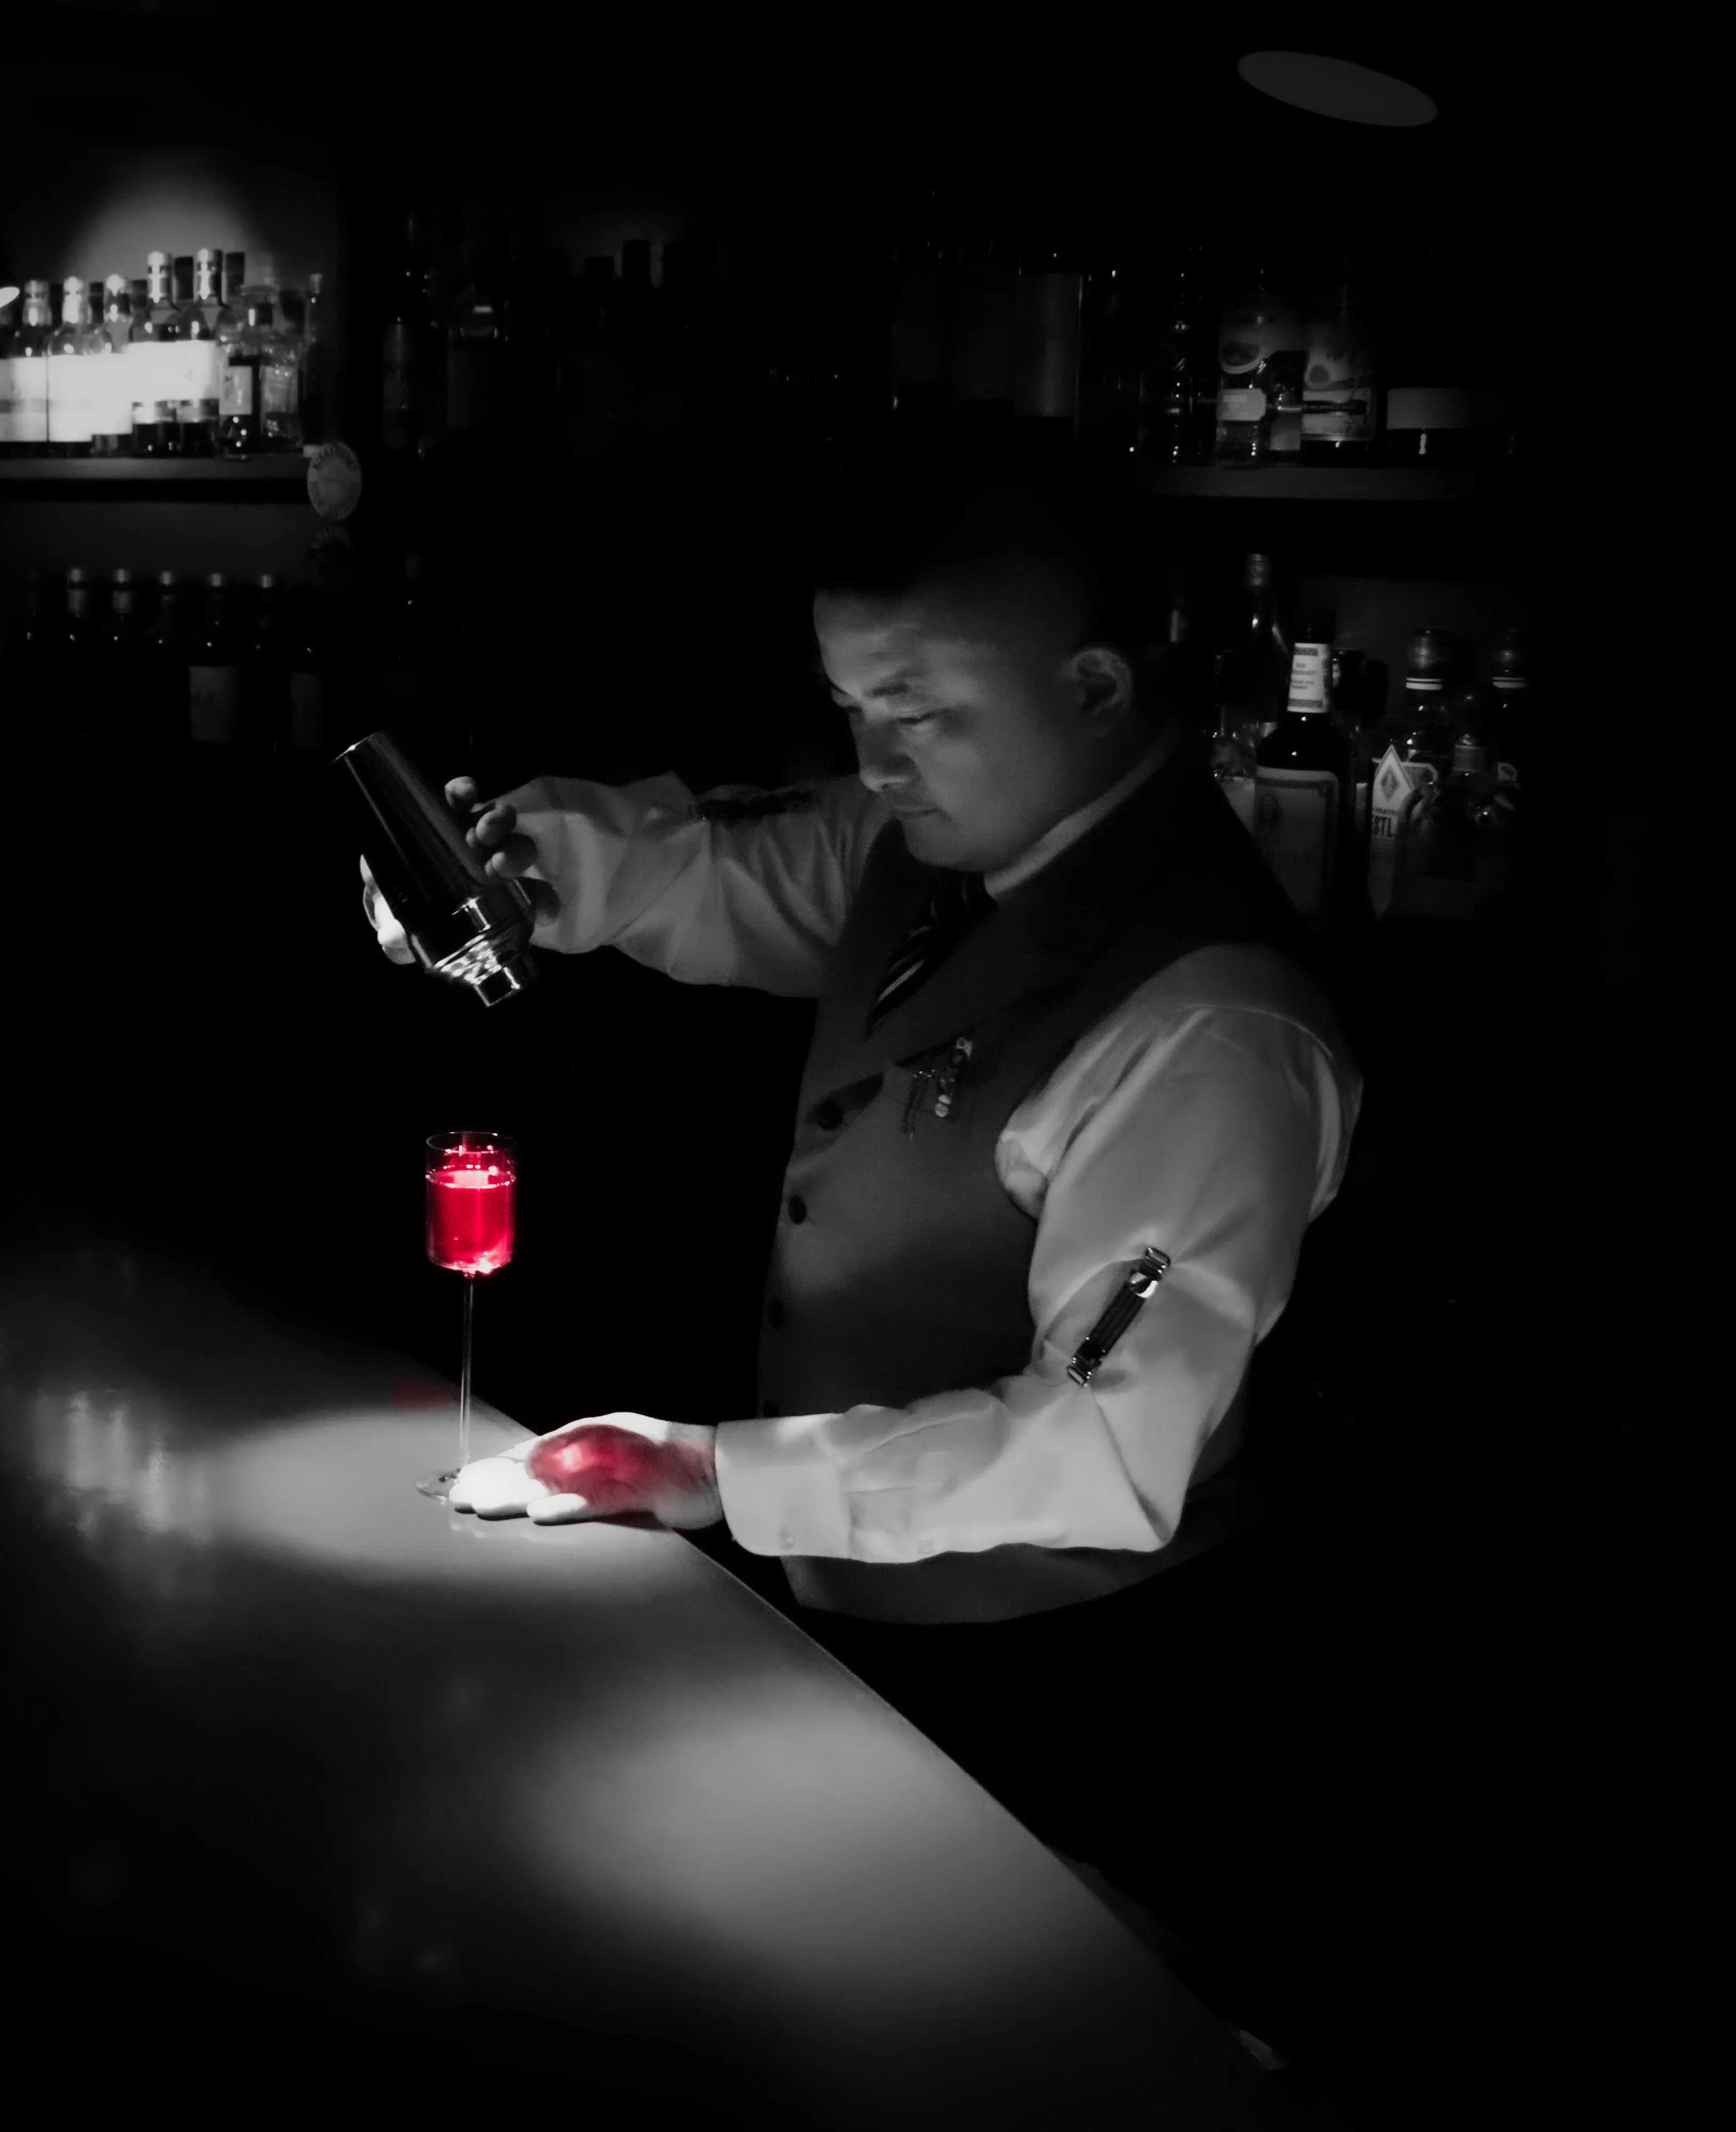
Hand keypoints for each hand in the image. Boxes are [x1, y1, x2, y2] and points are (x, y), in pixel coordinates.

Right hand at [360, 775, 559, 963]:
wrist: (374, 883)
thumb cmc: (403, 915)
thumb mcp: (403, 935)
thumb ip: (403, 943)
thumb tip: (392, 938)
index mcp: (494, 900)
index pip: (533, 900)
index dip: (542, 902)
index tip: (539, 907)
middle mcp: (489, 864)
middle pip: (518, 854)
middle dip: (516, 856)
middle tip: (500, 864)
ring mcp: (471, 834)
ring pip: (498, 822)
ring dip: (497, 823)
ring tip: (483, 831)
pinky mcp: (449, 809)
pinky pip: (462, 796)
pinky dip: (464, 791)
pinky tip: (463, 793)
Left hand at [448, 1414, 722, 1531]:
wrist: (718, 1470)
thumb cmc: (669, 1470)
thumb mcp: (617, 1475)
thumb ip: (582, 1476)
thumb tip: (537, 1484)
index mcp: (589, 1450)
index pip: (533, 1461)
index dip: (498, 1472)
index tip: (463, 1483)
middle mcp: (595, 1456)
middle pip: (535, 1473)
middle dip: (494, 1485)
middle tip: (456, 1497)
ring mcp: (614, 1474)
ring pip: (555, 1487)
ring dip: (516, 1497)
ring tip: (482, 1505)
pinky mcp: (634, 1492)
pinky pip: (595, 1503)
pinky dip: (568, 1508)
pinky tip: (539, 1514)